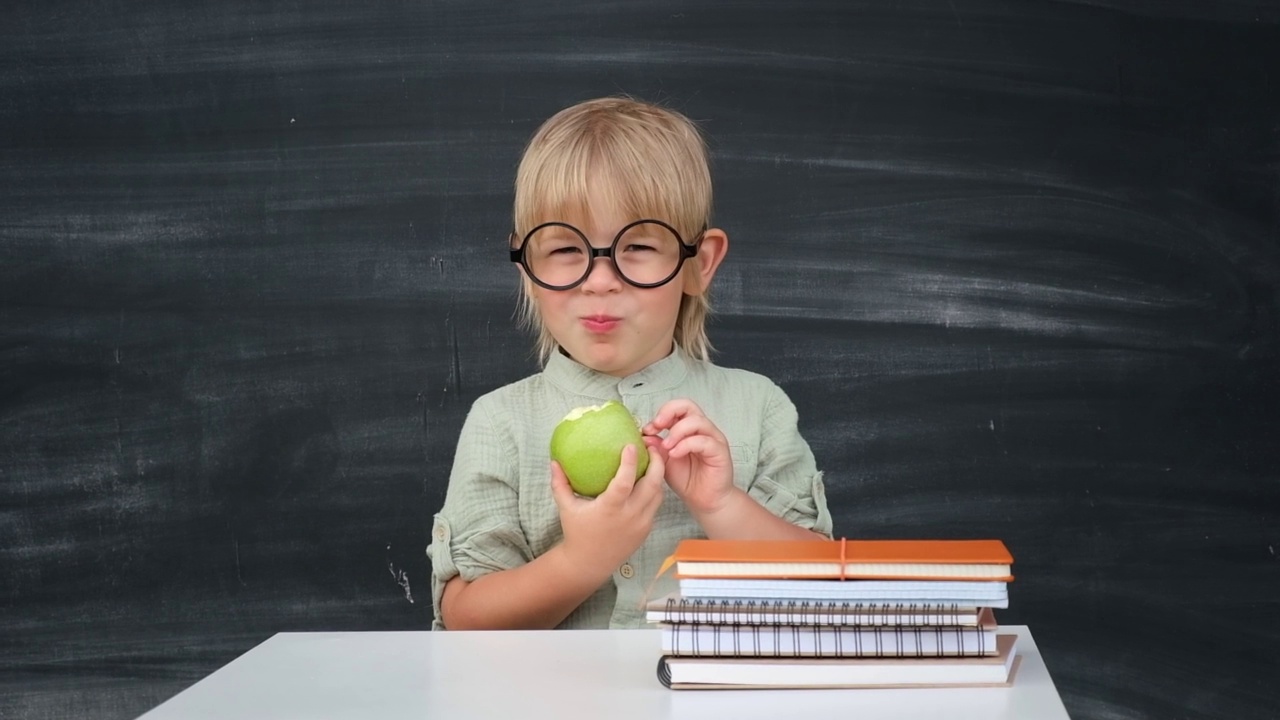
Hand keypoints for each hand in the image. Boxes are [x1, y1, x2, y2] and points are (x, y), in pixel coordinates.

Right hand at [550, 441, 665, 577]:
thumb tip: (554, 461)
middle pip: (652, 485)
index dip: (630, 462)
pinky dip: (654, 491)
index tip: (632, 445)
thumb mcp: (566, 508)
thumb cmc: (576, 532)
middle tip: (652, 447)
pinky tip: (648, 479)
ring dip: (658, 475)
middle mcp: (629, 516)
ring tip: (652, 459)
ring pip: (658, 494)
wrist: (589, 563)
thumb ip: (560, 484)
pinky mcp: (646, 530)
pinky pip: (655, 505)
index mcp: (610, 509)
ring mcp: (641, 524)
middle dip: (657, 462)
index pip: (624, 482)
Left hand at [643, 399, 735, 515]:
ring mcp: (713, 438)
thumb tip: (644, 435)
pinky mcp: (719, 451)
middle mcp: (702, 429)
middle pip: (688, 405)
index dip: (661, 413)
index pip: (677, 408)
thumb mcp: (664, 461)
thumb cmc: (686, 479)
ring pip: (697, 421)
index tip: (648, 429)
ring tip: (666, 447)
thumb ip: (656, 447)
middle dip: (669, 412)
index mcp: (688, 428)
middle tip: (657, 426)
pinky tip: (675, 454)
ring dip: (677, 431)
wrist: (703, 500)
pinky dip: (686, 445)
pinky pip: (704, 441)